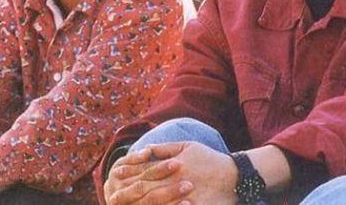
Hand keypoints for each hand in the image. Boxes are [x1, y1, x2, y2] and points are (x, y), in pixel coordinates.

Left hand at [106, 142, 237, 204]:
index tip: (115, 175)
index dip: (129, 172)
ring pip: (155, 202)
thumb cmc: (209, 158)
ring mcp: (182, 196)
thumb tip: (146, 148)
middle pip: (146, 188)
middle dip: (127, 192)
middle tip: (112, 196)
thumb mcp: (187, 146)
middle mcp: (175, 181)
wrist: (233, 175)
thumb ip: (165, 148)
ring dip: (138, 203)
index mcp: (172, 165)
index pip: (146, 170)